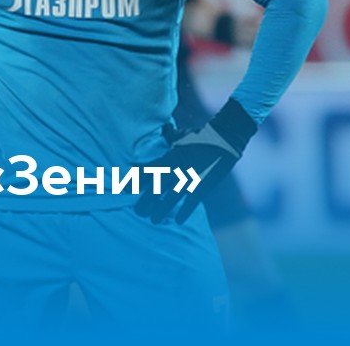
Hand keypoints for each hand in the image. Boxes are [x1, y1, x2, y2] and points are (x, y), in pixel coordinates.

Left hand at [134, 99, 256, 223]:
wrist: (224, 140)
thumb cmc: (201, 136)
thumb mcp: (182, 135)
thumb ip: (169, 134)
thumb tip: (163, 127)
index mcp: (170, 157)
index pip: (148, 169)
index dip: (136, 179)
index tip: (126, 187)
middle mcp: (177, 170)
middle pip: (156, 188)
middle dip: (145, 200)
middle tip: (137, 211)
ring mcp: (189, 179)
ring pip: (170, 198)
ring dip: (161, 210)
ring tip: (153, 220)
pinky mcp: (202, 186)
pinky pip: (192, 202)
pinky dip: (185, 212)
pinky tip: (178, 221)